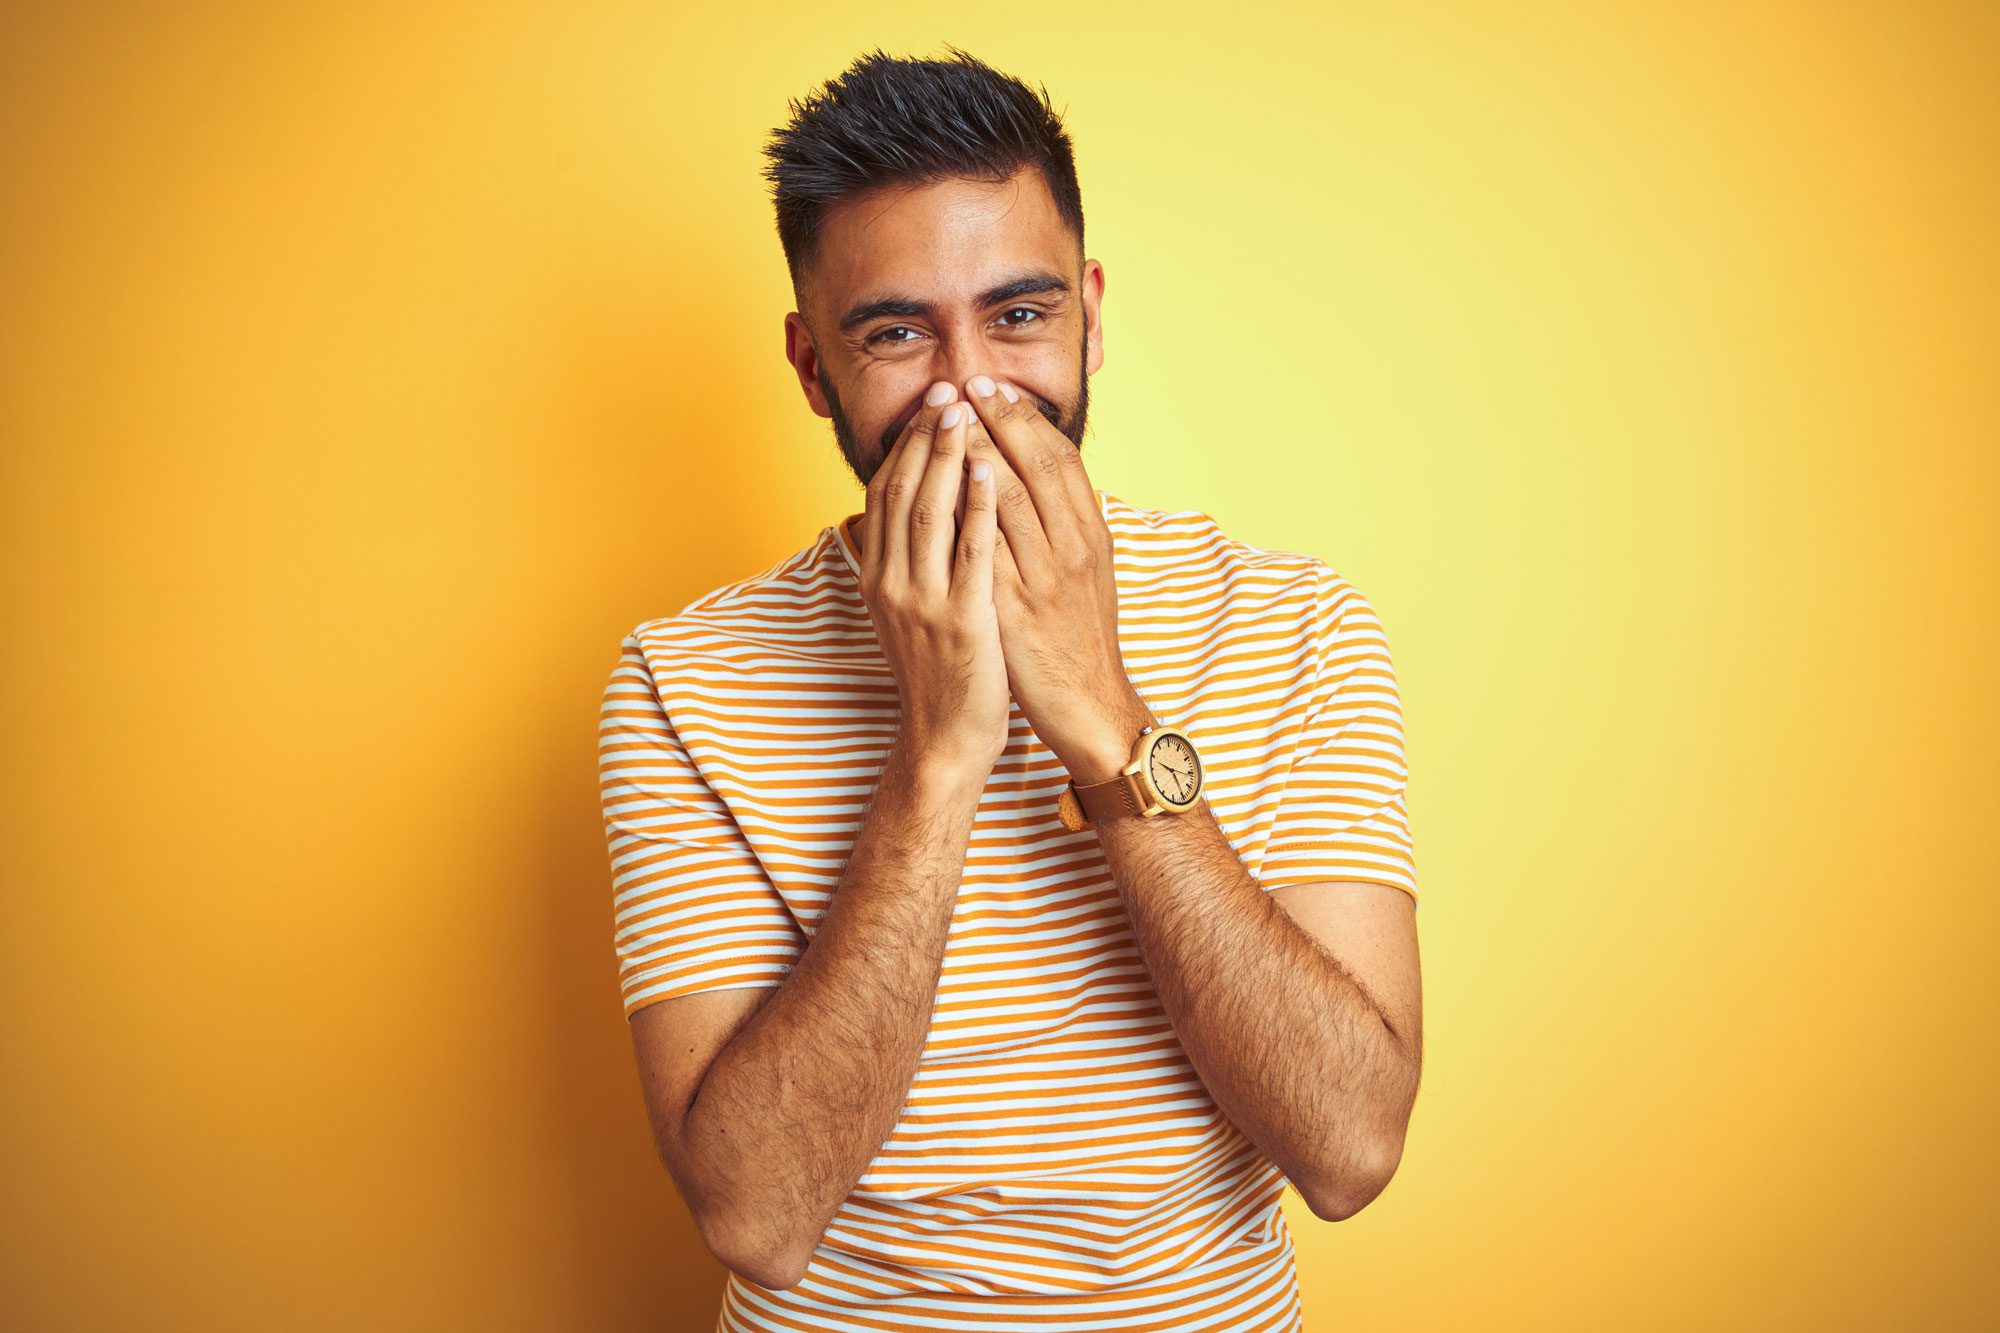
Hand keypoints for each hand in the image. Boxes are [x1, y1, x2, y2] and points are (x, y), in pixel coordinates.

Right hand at [858, 387, 1007, 784]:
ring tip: (965, 410)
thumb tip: (913, 510)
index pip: (885, 492)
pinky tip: (991, 469)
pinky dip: (978, 505)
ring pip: (930, 510)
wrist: (944, 739)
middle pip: (903, 490)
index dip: (905, 443)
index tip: (928, 403)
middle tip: (947, 389)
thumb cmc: (938, 673)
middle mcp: (891, 582)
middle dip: (925, 435)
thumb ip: (908, 562)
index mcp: (878, 577)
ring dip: (948, 455)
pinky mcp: (960, 620)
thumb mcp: (908, 612)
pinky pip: (970, 551)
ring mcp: (922, 601)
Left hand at [957, 374, 1149, 781]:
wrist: (1090, 706)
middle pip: (1036, 464)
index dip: (1026, 418)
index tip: (996, 387)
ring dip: (975, 451)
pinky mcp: (1016, 608)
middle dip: (1000, 418)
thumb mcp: (1084, 574)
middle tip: (966, 382)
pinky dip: (967, 512)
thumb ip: (1063, 529)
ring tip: (947, 418)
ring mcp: (1046, 576)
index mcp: (1091, 534)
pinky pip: (987, 549)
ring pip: (1010, 497)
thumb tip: (1035, 484)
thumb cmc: (1080, 639)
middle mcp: (1074, 547)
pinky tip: (942, 486)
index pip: (1059, 458)